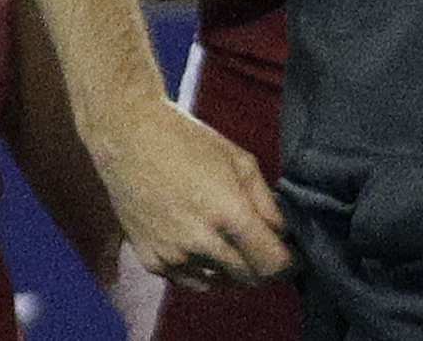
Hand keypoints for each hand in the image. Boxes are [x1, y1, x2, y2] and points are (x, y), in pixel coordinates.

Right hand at [87, 98, 292, 290]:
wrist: (129, 139)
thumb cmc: (188, 142)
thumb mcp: (240, 161)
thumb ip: (267, 204)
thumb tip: (284, 234)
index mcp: (228, 213)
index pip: (270, 264)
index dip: (288, 265)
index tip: (292, 259)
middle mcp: (200, 242)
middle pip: (248, 278)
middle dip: (262, 265)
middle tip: (262, 245)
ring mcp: (173, 255)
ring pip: (219, 282)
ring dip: (232, 269)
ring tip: (228, 238)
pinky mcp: (152, 261)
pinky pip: (189, 281)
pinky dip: (203, 270)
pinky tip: (203, 243)